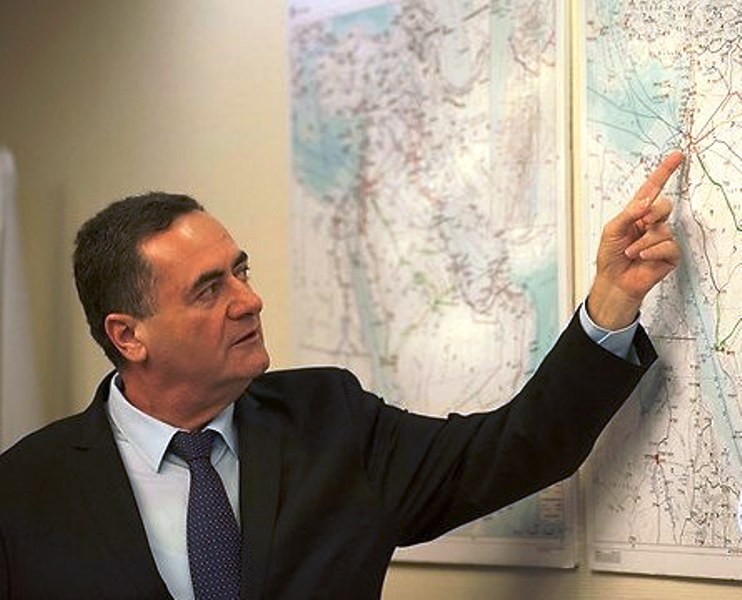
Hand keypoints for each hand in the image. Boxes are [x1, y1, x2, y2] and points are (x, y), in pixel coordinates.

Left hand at [587, 151, 683, 329]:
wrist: (613, 281)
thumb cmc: (610, 256)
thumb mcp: (612, 230)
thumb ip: (628, 213)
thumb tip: (646, 202)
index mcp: (637, 213)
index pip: (653, 189)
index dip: (664, 172)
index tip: (676, 156)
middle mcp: (652, 223)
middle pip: (663, 206)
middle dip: (653, 213)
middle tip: (642, 223)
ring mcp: (662, 239)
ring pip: (663, 229)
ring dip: (643, 241)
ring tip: (630, 251)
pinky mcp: (669, 255)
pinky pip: (669, 246)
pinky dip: (653, 251)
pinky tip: (642, 257)